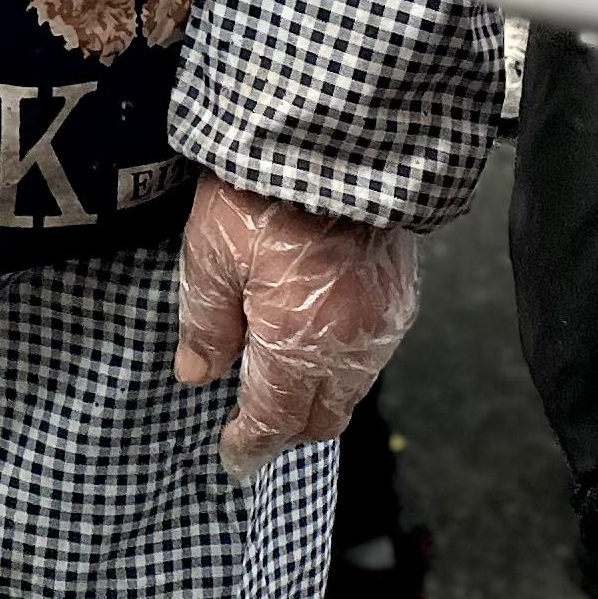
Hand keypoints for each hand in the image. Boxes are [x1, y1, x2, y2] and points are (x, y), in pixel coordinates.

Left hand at [172, 174, 420, 481]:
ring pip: (350, 387)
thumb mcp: (210, 257)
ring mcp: (384, 322)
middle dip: (287, 428)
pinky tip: (312, 340)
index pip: (276, 418)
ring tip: (278, 380)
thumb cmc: (261, 194)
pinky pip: (370, 352)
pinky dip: (339, 361)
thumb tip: (198, 375)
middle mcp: (352, 345)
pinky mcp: (400, 296)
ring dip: (316, 394)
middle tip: (254, 424)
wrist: (332, 140)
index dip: (252, 443)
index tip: (234, 457)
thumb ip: (205, 324)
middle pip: (322, 414)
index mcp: (301, 342)